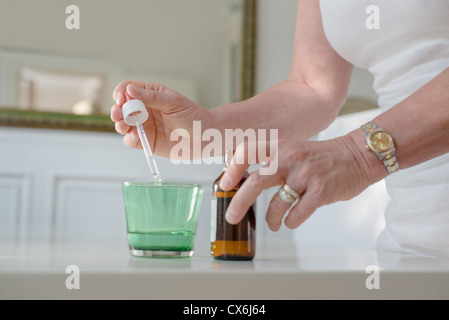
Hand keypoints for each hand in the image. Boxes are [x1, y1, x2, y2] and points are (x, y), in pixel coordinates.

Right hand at [110, 81, 211, 157]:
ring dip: (120, 124)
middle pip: (122, 107)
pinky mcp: (147, 142)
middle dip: (117, 110)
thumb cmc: (194, 116)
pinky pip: (132, 140)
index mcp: (151, 94)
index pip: (129, 89)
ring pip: (124, 124)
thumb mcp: (173, 102)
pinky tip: (135, 136)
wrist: (206, 138)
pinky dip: (129, 138)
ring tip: (124, 125)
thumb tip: (130, 90)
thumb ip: (152, 97)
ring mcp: (145, 126)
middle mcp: (145, 110)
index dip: (121, 92)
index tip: (121, 98)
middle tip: (118, 114)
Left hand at [220, 134, 384, 230]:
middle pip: (256, 181)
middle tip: (231, 217)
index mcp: (281, 146)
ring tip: (273, 224)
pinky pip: (297, 214)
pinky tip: (291, 221)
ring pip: (276, 203)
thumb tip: (245, 181)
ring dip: (270, 219)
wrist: (357, 156)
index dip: (232, 168)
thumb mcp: (293, 150)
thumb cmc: (322, 157)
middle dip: (239, 203)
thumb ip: (272, 163)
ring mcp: (306, 175)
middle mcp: (290, 158)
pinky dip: (291, 221)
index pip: (247, 151)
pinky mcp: (320, 191)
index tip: (225, 184)